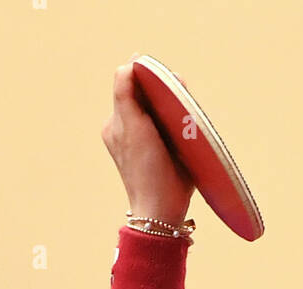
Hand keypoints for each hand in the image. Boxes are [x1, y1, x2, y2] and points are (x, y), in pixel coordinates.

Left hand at [102, 59, 194, 224]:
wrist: (161, 211)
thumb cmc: (146, 170)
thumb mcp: (132, 126)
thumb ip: (125, 93)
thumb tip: (128, 64)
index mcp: (118, 122)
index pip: (130, 83)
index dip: (147, 75)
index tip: (164, 79)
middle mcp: (129, 128)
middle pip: (147, 94)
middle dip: (163, 89)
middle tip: (178, 95)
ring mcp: (147, 140)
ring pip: (160, 107)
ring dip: (173, 103)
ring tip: (182, 112)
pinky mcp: (165, 151)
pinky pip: (171, 124)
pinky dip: (179, 119)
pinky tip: (184, 128)